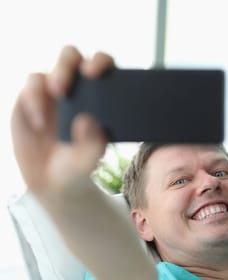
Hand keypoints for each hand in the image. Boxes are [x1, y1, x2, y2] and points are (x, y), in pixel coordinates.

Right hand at [11, 46, 113, 194]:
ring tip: (58, 96)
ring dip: (55, 78)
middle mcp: (76, 87)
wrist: (52, 180)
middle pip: (72, 57)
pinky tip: (39, 122)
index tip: (96, 72)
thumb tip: (88, 122)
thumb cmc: (77, 164)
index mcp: (100, 95)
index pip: (103, 65)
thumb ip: (92, 145)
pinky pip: (31, 87)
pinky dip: (34, 99)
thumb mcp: (88, 160)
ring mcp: (51, 91)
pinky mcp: (30, 99)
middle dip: (70, 63)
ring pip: (50, 70)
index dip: (101, 61)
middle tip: (71, 83)